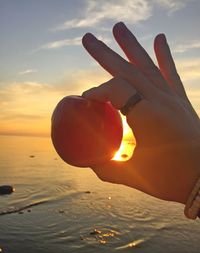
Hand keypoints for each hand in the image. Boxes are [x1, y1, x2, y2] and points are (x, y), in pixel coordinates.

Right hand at [82, 22, 199, 203]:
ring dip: (131, 46)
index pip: (115, 90)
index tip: (86, 100)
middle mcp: (161, 100)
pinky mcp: (181, 102)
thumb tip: (89, 162)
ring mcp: (173, 99)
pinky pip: (171, 74)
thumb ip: (107, 168)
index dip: (97, 92)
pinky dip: (164, 56)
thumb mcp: (134, 176)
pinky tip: (159, 40)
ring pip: (148, 66)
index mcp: (147, 116)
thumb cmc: (172, 179)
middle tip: (87, 38)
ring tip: (118, 27)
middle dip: (104, 54)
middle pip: (127, 70)